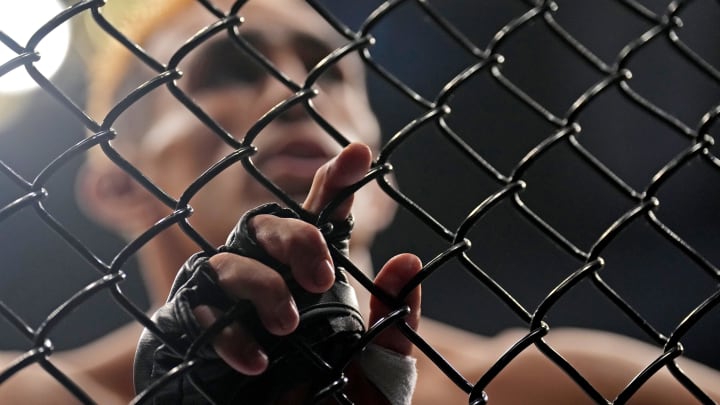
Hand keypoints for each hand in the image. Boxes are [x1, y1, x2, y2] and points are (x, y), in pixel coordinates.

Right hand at [193, 142, 421, 400]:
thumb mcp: (378, 373)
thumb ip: (393, 322)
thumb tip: (408, 259)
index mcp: (314, 287)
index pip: (322, 224)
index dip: (337, 185)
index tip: (359, 154)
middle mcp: (270, 285)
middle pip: (268, 224)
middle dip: (296, 237)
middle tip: (321, 278)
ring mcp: (232, 308)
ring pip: (229, 260)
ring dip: (262, 286)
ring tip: (287, 325)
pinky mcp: (197, 336)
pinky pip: (196, 311)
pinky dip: (228, 332)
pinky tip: (255, 361)